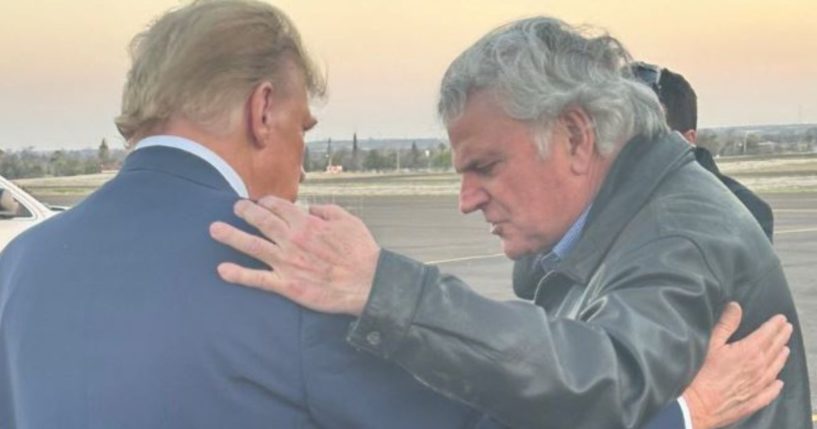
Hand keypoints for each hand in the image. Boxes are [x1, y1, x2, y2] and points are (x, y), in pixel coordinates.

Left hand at [209, 196, 379, 315]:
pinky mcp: (287, 284)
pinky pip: (258, 279)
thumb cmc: (360, 251)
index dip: (266, 202)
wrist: (366, 282)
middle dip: (245, 211)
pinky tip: (222, 270)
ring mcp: (286, 262)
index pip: (279, 207)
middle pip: (261, 221)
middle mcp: (292, 239)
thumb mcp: (348, 220)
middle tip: (235, 207)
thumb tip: (310, 208)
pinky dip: (239, 274)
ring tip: (215, 229)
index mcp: (306, 223)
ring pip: (252, 245)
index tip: (260, 202)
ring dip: (231, 236)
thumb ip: (326, 210)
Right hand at [683, 302, 791, 428]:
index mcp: (749, 351)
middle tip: (787, 328)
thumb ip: (726, 324)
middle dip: (781, 337)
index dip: (774, 324)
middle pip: (774, 349)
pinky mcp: (753, 401)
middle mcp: (759, 368)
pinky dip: (776, 386)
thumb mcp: (711, 343)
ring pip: (775, 368)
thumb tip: (736, 306)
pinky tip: (779, 382)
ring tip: (786, 349)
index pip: (767, 334)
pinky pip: (770, 392)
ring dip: (781, 357)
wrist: (698, 405)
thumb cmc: (701, 373)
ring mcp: (758, 386)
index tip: (781, 318)